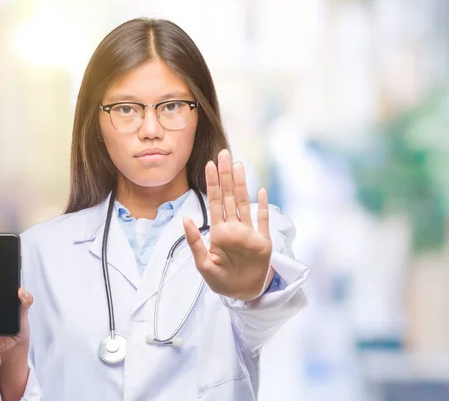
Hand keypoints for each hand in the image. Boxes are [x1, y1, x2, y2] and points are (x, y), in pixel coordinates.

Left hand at [184, 149, 272, 300]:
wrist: (242, 294)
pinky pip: (263, 222)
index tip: (209, 165)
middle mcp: (234, 228)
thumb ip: (194, 241)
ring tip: (238, 166)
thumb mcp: (203, 264)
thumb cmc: (221, 280)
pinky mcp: (263, 242)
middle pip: (230, 196)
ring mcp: (249, 233)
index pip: (215, 202)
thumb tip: (186, 218)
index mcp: (219, 232)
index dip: (212, 184)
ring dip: (241, 185)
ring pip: (245, 203)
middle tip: (223, 154)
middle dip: (226, 176)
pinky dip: (263, 207)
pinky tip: (261, 191)